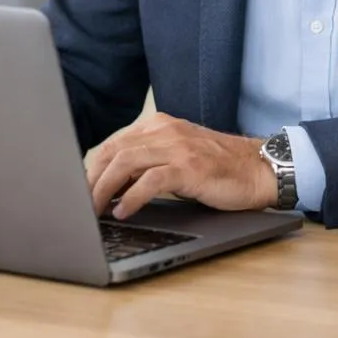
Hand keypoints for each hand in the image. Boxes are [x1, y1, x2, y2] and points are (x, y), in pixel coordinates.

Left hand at [86, 112, 277, 218]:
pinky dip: (131, 197)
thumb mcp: (179, 158)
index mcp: (160, 125)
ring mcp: (178, 147)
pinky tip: (123, 211)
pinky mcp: (190, 167)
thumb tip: (111, 186)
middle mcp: (166, 131)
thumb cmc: (219, 168)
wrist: (259, 169)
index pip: (114, 144)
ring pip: (126, 163)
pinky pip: (150, 180)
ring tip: (94, 211)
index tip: (78, 191)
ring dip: (103, 189)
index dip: (92, 169)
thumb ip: (149, 163)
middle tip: (79, 205)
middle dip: (91, 180)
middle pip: (113, 152)